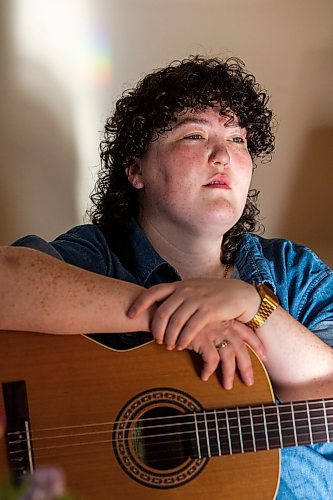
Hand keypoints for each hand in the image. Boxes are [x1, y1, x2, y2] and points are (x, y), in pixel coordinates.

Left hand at [128, 278, 259, 348]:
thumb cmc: (214, 295)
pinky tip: (181, 346)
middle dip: (156, 329)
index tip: (129, 315)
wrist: (239, 294)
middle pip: (162, 311)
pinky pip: (190, 328)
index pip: (154, 291)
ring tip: (169, 346)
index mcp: (180, 285)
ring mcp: (197, 299)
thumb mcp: (193, 289)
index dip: (139, 303)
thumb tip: (158, 306)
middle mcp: (186, 290)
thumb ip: (177, 296)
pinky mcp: (209, 310)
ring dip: (169, 337)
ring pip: (175, 322)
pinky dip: (183, 339)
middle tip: (157, 339)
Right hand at [182, 319, 265, 388]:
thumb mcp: (202, 318)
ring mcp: (212, 331)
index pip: (247, 332)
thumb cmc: (182, 315)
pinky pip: (211, 359)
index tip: (265, 357)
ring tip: (228, 386)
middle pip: (241, 347)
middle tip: (249, 382)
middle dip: (247, 366)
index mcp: (225, 318)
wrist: (166, 308)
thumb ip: (213, 326)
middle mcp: (221, 324)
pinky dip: (209, 369)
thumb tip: (221, 343)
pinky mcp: (201, 338)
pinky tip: (204, 376)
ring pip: (228, 355)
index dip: (257, 345)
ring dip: (229, 373)